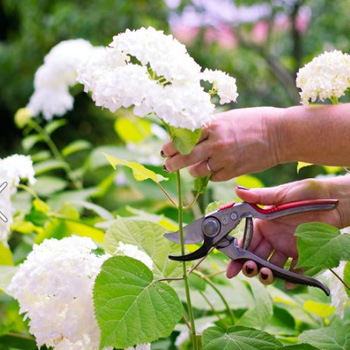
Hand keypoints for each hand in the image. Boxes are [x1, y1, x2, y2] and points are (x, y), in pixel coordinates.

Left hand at [161, 107, 282, 180]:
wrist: (280, 134)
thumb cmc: (254, 121)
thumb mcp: (228, 118)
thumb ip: (209, 128)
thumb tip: (190, 136)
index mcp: (213, 125)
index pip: (183, 137)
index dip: (170, 145)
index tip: (165, 150)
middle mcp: (216, 143)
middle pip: (184, 157)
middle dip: (172, 163)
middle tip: (168, 165)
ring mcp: (224, 159)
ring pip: (196, 171)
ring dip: (192, 170)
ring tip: (194, 167)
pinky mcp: (233, 171)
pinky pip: (213, 177)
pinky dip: (210, 174)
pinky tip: (214, 168)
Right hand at [226, 179, 341, 287]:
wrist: (333, 200)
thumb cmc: (305, 193)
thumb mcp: (280, 194)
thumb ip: (259, 196)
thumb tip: (237, 191)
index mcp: (264, 224)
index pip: (246, 241)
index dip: (237, 253)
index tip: (231, 264)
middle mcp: (273, 237)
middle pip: (256, 256)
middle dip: (249, 266)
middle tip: (249, 269)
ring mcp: (287, 247)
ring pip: (272, 266)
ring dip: (267, 273)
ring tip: (266, 274)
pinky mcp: (303, 254)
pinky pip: (295, 270)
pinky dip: (292, 279)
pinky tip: (289, 282)